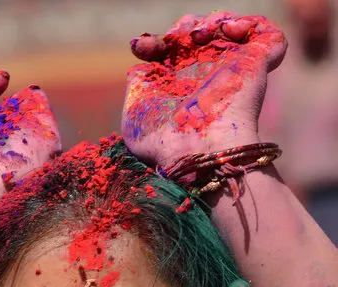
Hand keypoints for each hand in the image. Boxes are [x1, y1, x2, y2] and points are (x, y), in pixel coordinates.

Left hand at [122, 12, 286, 167]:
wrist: (197, 151)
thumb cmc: (163, 141)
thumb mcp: (134, 114)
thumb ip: (137, 86)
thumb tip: (141, 64)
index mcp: (178, 87)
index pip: (169, 52)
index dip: (155, 43)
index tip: (143, 48)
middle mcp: (205, 77)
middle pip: (198, 33)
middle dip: (184, 27)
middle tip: (178, 40)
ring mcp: (232, 70)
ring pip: (228, 26)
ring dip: (212, 20)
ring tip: (201, 35)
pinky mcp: (257, 64)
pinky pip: (266, 33)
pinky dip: (250, 23)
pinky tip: (230, 31)